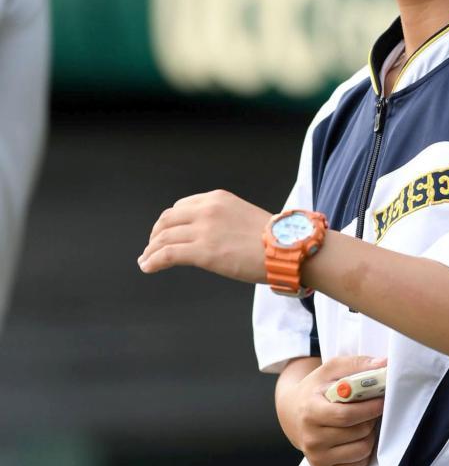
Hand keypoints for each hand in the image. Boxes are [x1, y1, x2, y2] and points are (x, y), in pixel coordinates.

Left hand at [138, 189, 269, 282]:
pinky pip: (167, 254)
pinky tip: (148, 267)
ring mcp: (204, 230)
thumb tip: (209, 237)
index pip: (181, 207)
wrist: (287, 248)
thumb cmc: (272, 238)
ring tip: (146, 260)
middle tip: (152, 247)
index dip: (169, 222)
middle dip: (156, 235)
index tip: (165, 233)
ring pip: (163, 238)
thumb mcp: (241, 215)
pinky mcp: (203, 252)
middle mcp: (206, 209)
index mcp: (216, 198)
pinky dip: (153, 260)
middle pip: (167, 220)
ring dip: (150, 250)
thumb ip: (221, 220)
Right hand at [277, 355, 386, 465]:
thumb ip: (357, 364)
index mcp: (310, 411)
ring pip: (362, 450)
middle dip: (372, 418)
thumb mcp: (332, 369)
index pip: (347, 415)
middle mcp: (311, 439)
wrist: (293, 413)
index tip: (382, 399)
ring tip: (364, 421)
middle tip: (373, 407)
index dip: (370, 408)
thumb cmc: (317, 388)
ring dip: (370, 434)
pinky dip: (364, 450)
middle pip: (358, 432)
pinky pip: (358, 464)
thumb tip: (385, 364)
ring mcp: (316, 457)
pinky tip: (357, 436)